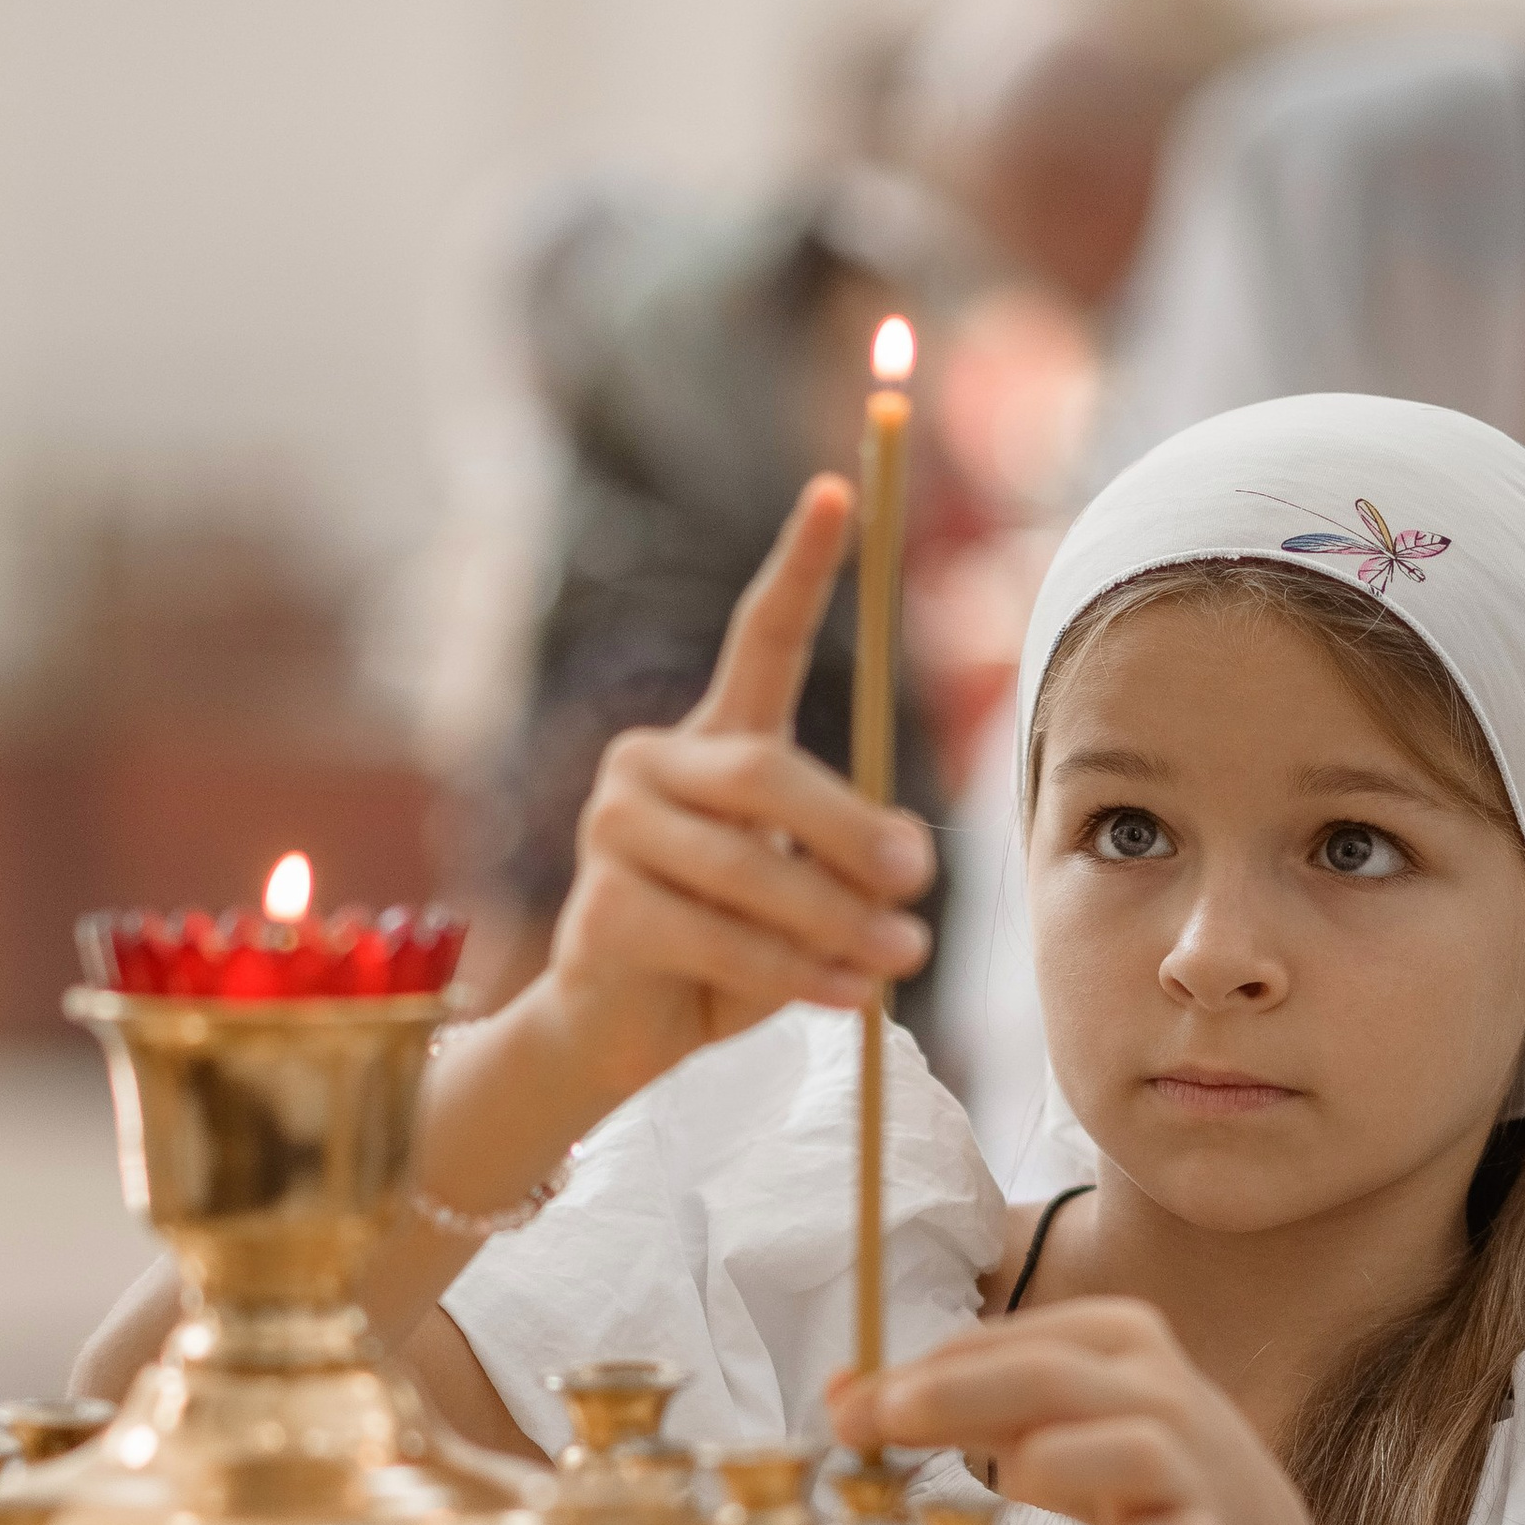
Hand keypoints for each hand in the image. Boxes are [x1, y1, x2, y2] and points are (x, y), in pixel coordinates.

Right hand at [530, 477, 935, 1108]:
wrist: (624, 1033)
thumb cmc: (727, 952)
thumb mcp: (808, 896)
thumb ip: (847, 860)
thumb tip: (903, 864)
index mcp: (712, 739)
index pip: (759, 640)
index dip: (799, 568)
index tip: (837, 491)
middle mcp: (651, 763)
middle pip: (768, 772)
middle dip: (853, 830)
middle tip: (922, 879)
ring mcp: (613, 830)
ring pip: (749, 865)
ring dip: (836, 922)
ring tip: (904, 961)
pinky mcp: (602, 907)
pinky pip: (720, 937)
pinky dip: (795, 974)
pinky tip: (850, 997)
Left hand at [834, 1300, 1317, 1524]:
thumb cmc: (1116, 1470)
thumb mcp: (1040, 1421)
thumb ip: (950, 1404)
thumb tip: (840, 1395)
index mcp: (1115, 1338)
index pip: (1003, 1343)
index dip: (918, 1372)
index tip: (848, 1409)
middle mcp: (1158, 1390)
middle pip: (1049, 1377)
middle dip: (956, 1395)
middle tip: (872, 1423)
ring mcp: (1193, 1468)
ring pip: (1125, 1448)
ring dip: (1056, 1465)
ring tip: (1012, 1483)